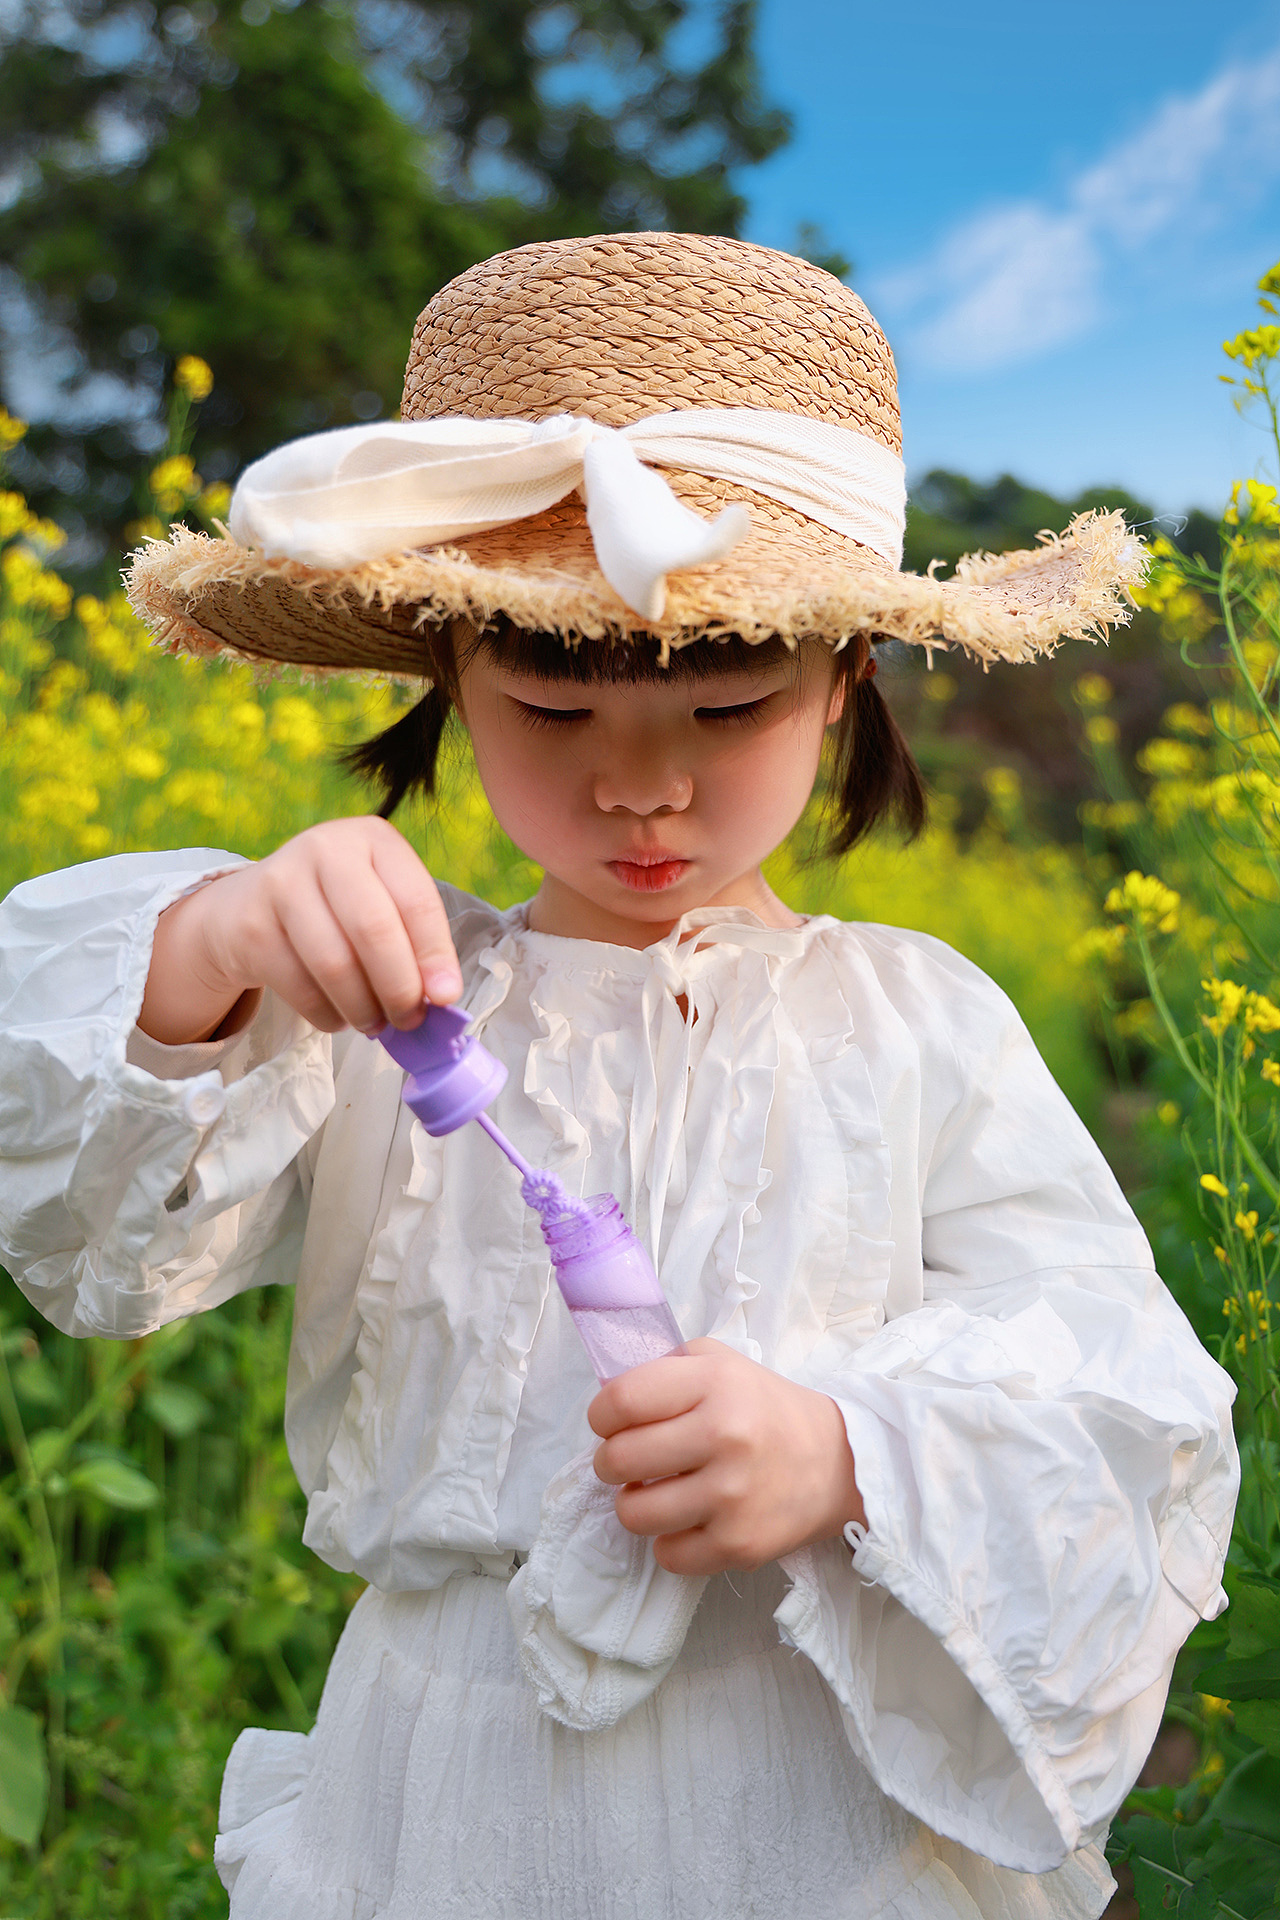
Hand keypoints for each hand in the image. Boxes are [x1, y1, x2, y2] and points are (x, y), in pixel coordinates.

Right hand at [138, 817, 462, 1044]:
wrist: (245, 907)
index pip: (416, 900)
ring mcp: (282, 883)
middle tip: (410, 1020)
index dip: (435, 954)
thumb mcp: (379, 903)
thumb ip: (413, 941)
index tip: (446, 997)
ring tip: (374, 1024)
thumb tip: (442, 996)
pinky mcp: (251, 924)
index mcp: (373, 838)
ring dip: (362, 1008)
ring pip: (335, 964)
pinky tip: (338, 1018)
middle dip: (399, 986)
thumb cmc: (333, 908)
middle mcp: (326, 849)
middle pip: (374, 929)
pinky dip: (327, 1014)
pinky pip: (299, 986)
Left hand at [588, 1337, 865, 1576]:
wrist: (838, 1461)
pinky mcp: (740, 1544)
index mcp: (715, 1384)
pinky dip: (669, 1541)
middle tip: (631, 1460)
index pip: (622, 1401)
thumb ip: (664, 1369)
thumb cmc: (765, 1408)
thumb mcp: (720, 1363)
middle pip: (618, 1460)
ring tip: (657, 1491)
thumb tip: (609, 1400)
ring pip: (633, 1513)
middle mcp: (724, 1436)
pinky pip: (667, 1555)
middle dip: (612, 1461)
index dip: (602, 1415)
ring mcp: (732, 1496)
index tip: (611, 1423)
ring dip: (636, 1503)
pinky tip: (688, 1519)